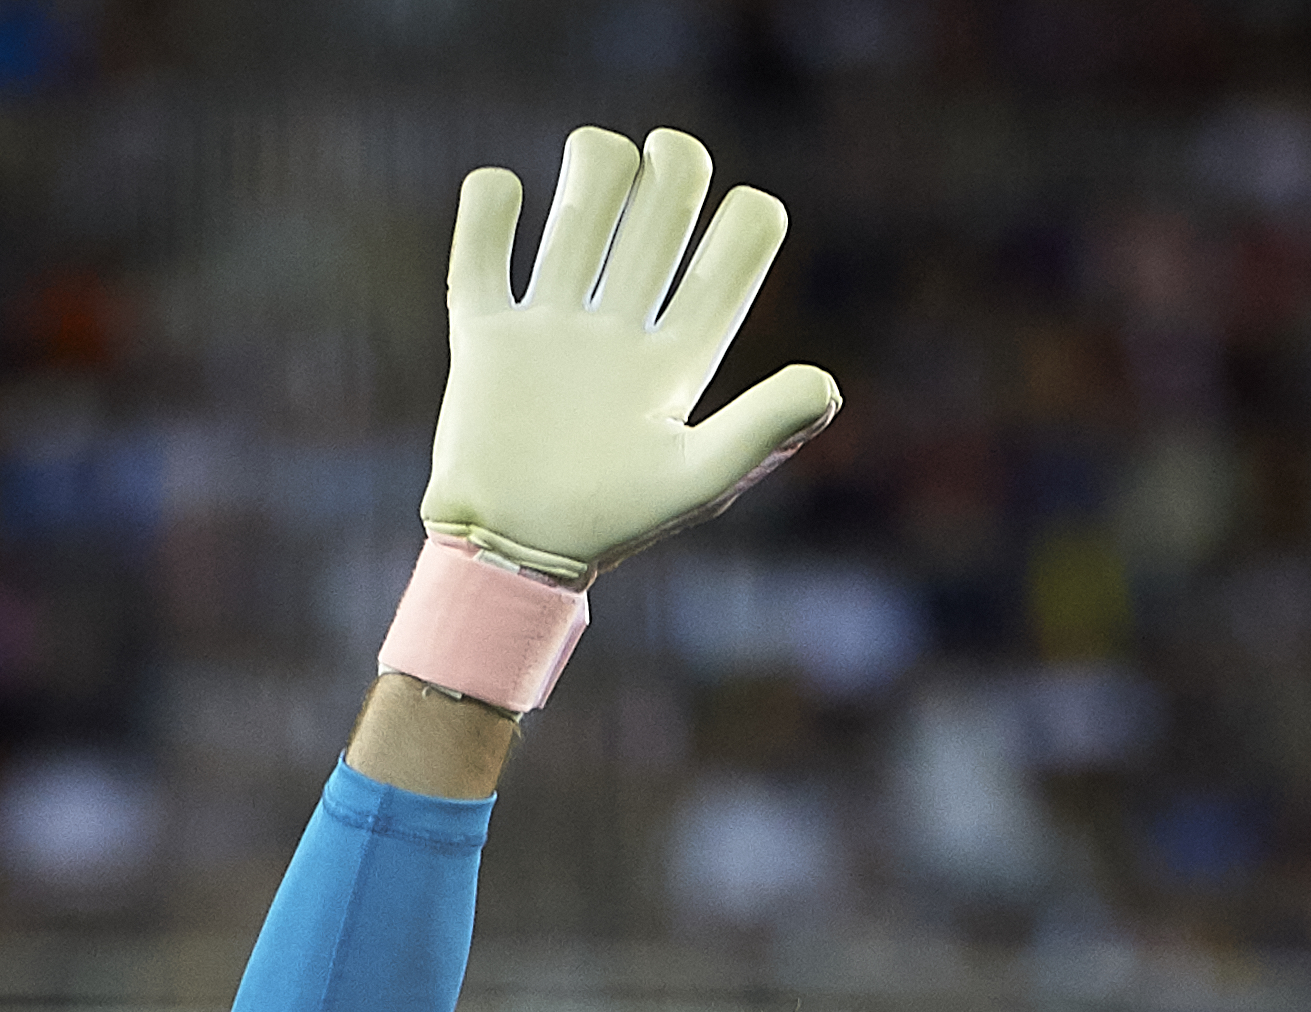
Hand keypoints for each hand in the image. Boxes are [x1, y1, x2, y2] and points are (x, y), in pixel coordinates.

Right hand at [426, 126, 841, 582]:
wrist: (511, 551)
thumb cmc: (611, 524)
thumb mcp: (696, 480)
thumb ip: (762, 429)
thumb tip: (826, 381)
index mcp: (683, 356)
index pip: (735, 253)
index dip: (747, 220)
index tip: (736, 221)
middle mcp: (625, 327)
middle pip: (664, 203)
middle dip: (673, 161)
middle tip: (659, 167)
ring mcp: (554, 323)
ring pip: (584, 198)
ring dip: (594, 160)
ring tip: (588, 169)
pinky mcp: (485, 330)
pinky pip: (484, 239)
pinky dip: (490, 200)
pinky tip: (505, 199)